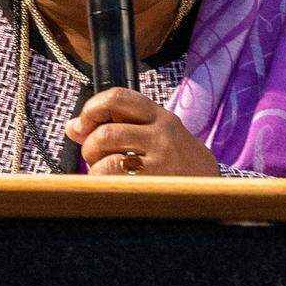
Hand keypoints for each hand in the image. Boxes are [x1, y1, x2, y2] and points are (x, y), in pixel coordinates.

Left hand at [64, 87, 220, 176]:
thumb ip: (116, 126)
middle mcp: (161, 133)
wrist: (212, 188)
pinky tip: (111, 185)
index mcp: (158, 116)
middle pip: (106, 131)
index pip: (118, 97)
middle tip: (95, 157)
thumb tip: (72, 127)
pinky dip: (101, 181)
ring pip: (107, 152)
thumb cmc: (174, 161)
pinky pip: (112, 175)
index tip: (84, 124)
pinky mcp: (156, 181)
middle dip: (90, 146)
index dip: (92, 109)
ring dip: (94, 164)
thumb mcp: (152, 135)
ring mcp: (160, 158)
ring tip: (104, 172)